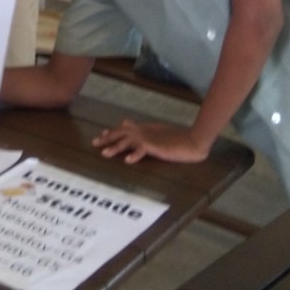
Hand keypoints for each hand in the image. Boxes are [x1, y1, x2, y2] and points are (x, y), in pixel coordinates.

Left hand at [93, 119, 210, 163]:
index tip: (103, 133)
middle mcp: (145, 132)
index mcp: (146, 129)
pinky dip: (135, 155)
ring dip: (116, 147)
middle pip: (122, 133)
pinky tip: (128, 160)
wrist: (194, 141)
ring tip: (105, 154)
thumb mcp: (161, 134)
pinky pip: (143, 150)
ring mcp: (150, 138)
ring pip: (128, 141)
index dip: (113, 131)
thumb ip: (148, 133)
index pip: (125, 128)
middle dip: (107, 138)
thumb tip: (137, 131)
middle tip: (95, 143)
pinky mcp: (157, 147)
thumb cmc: (180, 140)